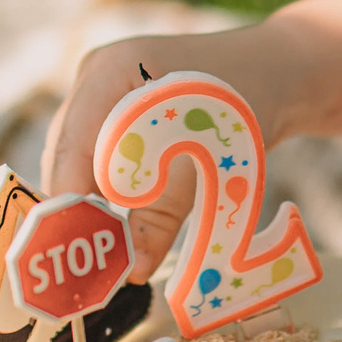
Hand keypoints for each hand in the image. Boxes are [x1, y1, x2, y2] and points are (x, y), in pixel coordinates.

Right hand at [38, 28, 305, 276]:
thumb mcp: (208, 161)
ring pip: (78, 162)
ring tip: (108, 252)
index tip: (79, 251)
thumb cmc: (244, 109)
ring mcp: (99, 93)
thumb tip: (131, 271)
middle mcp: (95, 77)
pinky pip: (95, 160)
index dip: (71, 201)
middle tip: (94, 264)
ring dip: (92, 206)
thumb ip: (166, 213)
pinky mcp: (110, 114)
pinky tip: (120, 228)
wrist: (273, 76)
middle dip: (79, 211)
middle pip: (67, 156)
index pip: (71, 145)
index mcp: (113, 70)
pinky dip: (107, 194)